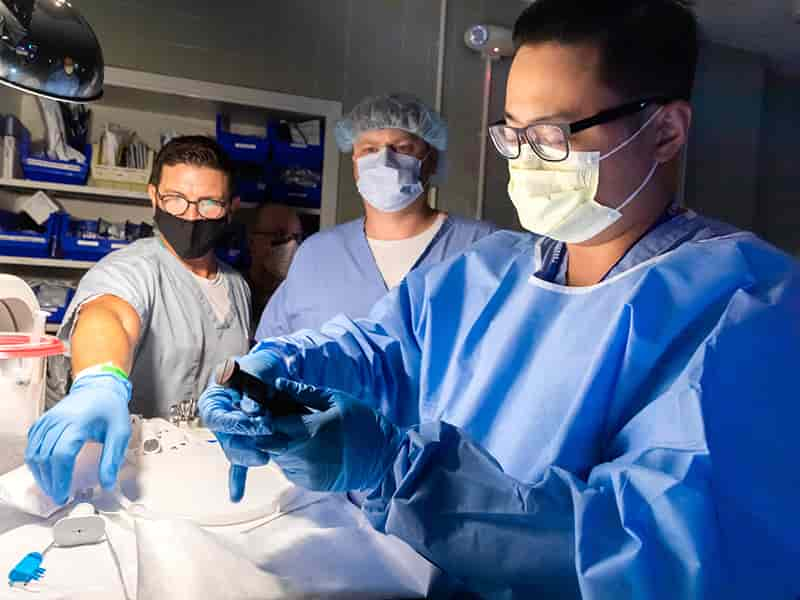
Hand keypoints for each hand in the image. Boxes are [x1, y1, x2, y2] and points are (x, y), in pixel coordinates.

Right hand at [25, 373, 131, 504]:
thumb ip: (112, 458)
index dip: (60, 478)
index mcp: (79, 422)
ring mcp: (48, 420)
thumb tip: (107, 483)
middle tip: (59, 496)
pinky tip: (44, 471)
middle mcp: (59, 420)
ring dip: (40, 474)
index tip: (65, 494)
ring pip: (34, 452)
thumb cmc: (110, 409)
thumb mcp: (120, 433)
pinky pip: (32, 444)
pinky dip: (35, 461)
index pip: (62, 454)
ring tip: (52, 488)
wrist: (100, 388)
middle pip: (45, 457)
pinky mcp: (43, 421)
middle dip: (50, 481)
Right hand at [198, 349, 289, 501]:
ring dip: (253, 456)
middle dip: (251, 442)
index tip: (262, 423)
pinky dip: (238, 479)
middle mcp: (218, 420)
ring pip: (235, 452)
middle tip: (275, 441)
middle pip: (227, 438)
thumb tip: (252, 409)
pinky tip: (236, 496)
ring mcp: (228, 434)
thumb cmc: (260, 369)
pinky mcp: (240, 444)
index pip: (218, 417)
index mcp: (214, 400)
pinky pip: (237, 464)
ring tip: (269, 457)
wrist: (269, 374)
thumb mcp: (257, 372)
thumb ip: (253, 389)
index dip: (238, 423)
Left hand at [260, 378, 402, 492]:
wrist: (384, 458)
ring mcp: (306, 473)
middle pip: (267, 444)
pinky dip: (290, 459)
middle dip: (267, 432)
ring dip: (279, 445)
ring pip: (276, 458)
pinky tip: (307, 448)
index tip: (264, 408)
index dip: (262, 416)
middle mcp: (304, 455)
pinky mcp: (309, 484)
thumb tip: (279, 383)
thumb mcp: (337, 400)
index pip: (269, 424)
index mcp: (311, 430)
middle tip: (279, 420)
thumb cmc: (362, 423)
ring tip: (297, 433)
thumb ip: (304, 392)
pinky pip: (288, 470)